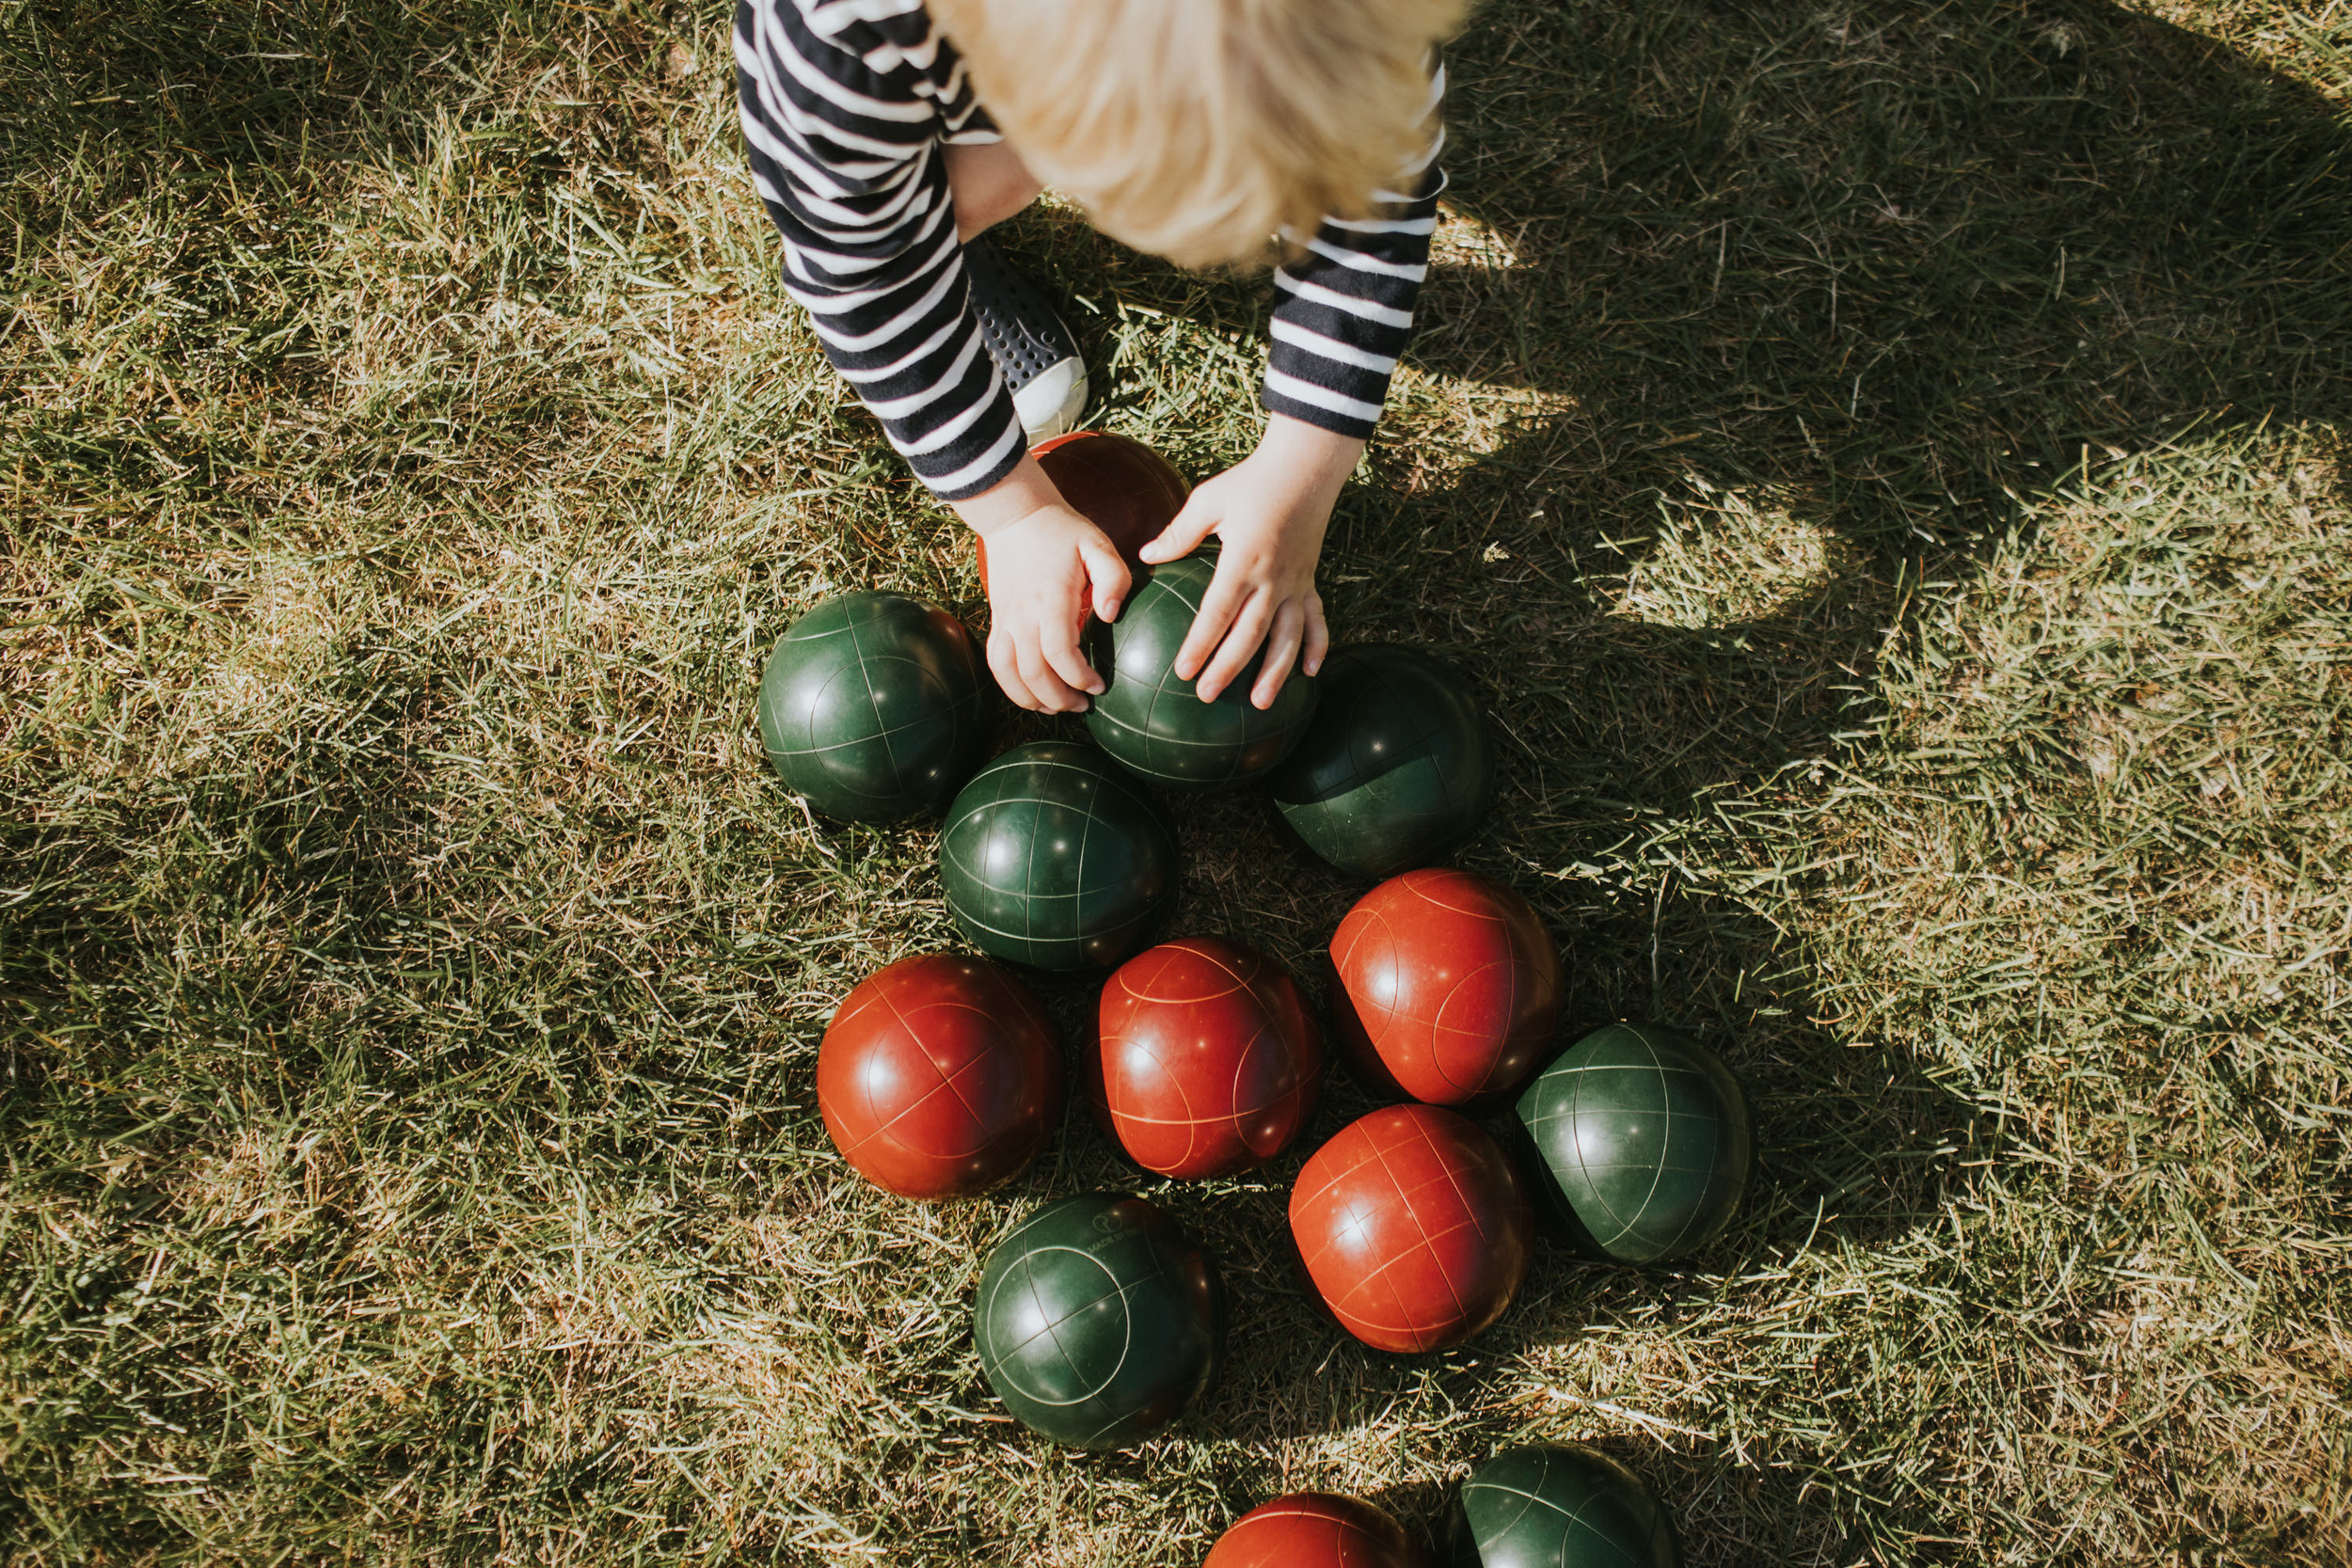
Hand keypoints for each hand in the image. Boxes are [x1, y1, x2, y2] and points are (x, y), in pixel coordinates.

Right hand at [956, 456, 1131, 712]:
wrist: (1015, 515)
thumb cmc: (1061, 531)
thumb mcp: (1097, 544)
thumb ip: (1113, 578)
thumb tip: (1109, 615)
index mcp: (1050, 600)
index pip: (1060, 653)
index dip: (1079, 677)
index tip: (1099, 685)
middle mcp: (1022, 615)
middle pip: (1034, 673)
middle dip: (1060, 698)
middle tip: (1084, 705)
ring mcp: (1005, 619)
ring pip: (1008, 674)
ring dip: (1032, 699)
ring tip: (1056, 708)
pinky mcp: (997, 620)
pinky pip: (995, 662)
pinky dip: (1010, 686)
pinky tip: (1030, 695)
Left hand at [1139, 414, 1363, 707]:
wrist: (1305, 468)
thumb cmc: (1251, 482)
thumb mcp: (1207, 500)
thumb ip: (1178, 533)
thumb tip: (1146, 555)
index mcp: (1243, 560)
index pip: (1218, 612)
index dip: (1201, 644)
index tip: (1183, 670)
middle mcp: (1273, 578)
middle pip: (1250, 634)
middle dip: (1228, 668)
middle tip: (1206, 696)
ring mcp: (1296, 583)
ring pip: (1287, 637)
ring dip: (1275, 672)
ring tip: (1259, 704)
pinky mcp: (1311, 581)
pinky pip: (1317, 620)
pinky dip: (1318, 647)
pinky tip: (1310, 674)